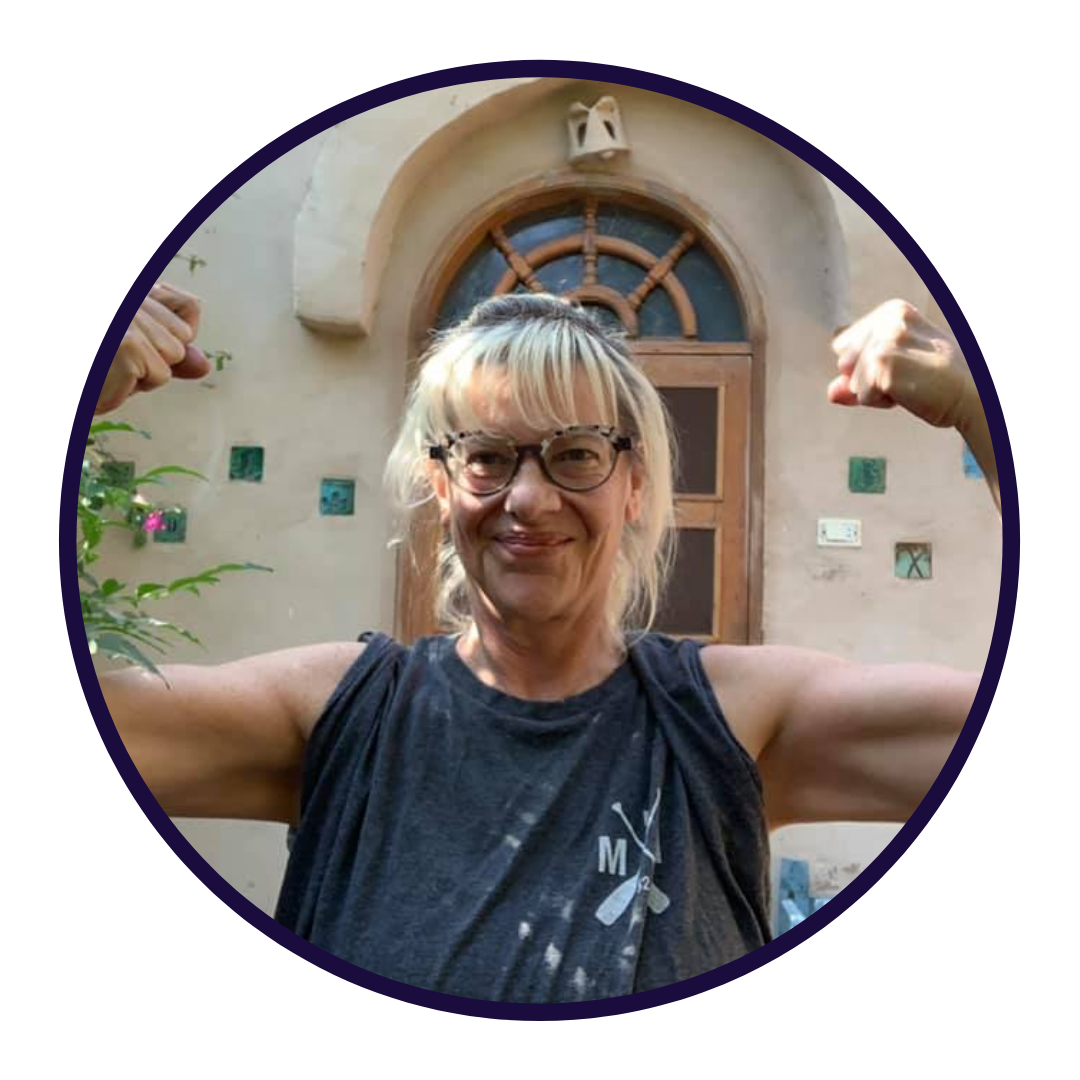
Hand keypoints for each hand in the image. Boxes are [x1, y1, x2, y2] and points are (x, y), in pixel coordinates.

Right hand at [96, 282, 210, 414]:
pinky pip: (161, 376)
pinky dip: (136, 385)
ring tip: (112, 367)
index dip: (177, 332)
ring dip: (147, 372)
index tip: (141, 340)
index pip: (190, 307)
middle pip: (183, 337)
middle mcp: (133, 302)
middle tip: (119, 358)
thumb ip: (171, 352)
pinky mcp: (128, 346)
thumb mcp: (137, 353)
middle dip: (158, 357)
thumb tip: (204, 364)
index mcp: (138, 296)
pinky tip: (109, 376)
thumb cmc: (99, 370)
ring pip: (173, 358)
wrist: (79, 387)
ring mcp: (128, 320)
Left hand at [828, 300, 969, 428]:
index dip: (867, 365)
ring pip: (851, 381)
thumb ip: (859, 376)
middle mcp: (888, 320)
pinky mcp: (883, 365)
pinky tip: (909, 394)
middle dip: (868, 379)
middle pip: (844, 363)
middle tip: (909, 377)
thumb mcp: (898, 368)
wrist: (973, 394)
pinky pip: (862, 396)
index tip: (905, 364)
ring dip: (876, 392)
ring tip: (911, 384)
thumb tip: (831, 392)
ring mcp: (885, 341)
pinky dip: (881, 403)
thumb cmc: (941, 381)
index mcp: (892, 311)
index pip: (844, 345)